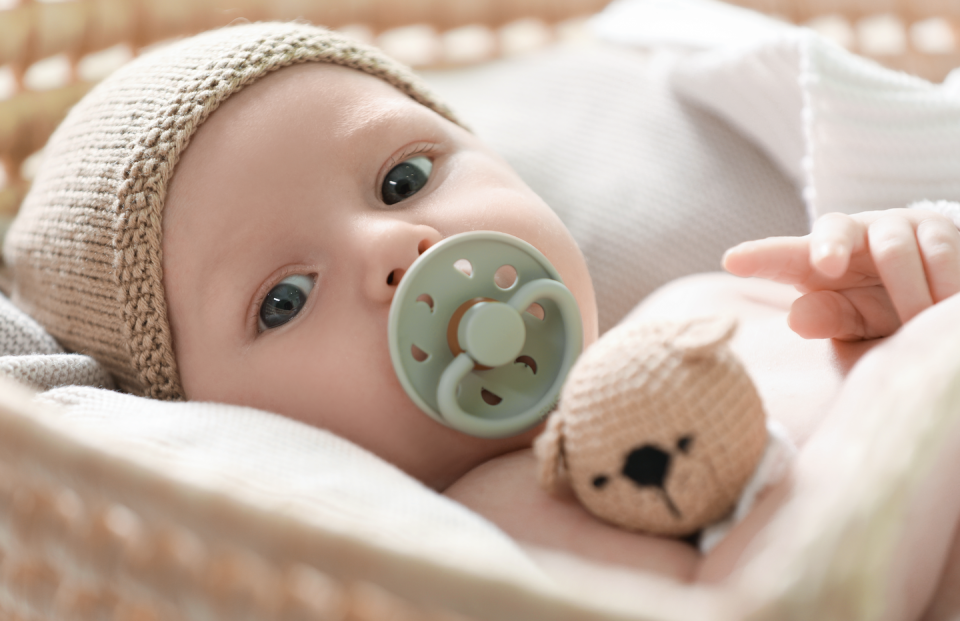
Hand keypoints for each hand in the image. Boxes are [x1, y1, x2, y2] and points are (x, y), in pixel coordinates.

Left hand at [723, 209, 959, 339]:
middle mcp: (850, 233)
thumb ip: (829, 318)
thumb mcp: (851, 320)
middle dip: (830, 247)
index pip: (781, 255)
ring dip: (905, 290)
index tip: (731, 262)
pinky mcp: (937, 228)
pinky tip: (946, 306)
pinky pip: (940, 250)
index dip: (758, 257)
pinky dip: (944, 282)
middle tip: (826, 267)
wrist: (935, 291)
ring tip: (914, 321)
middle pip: (836, 231)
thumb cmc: (876, 307)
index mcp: (814, 258)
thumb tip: (797, 318)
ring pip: (893, 246)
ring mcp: (894, 225)